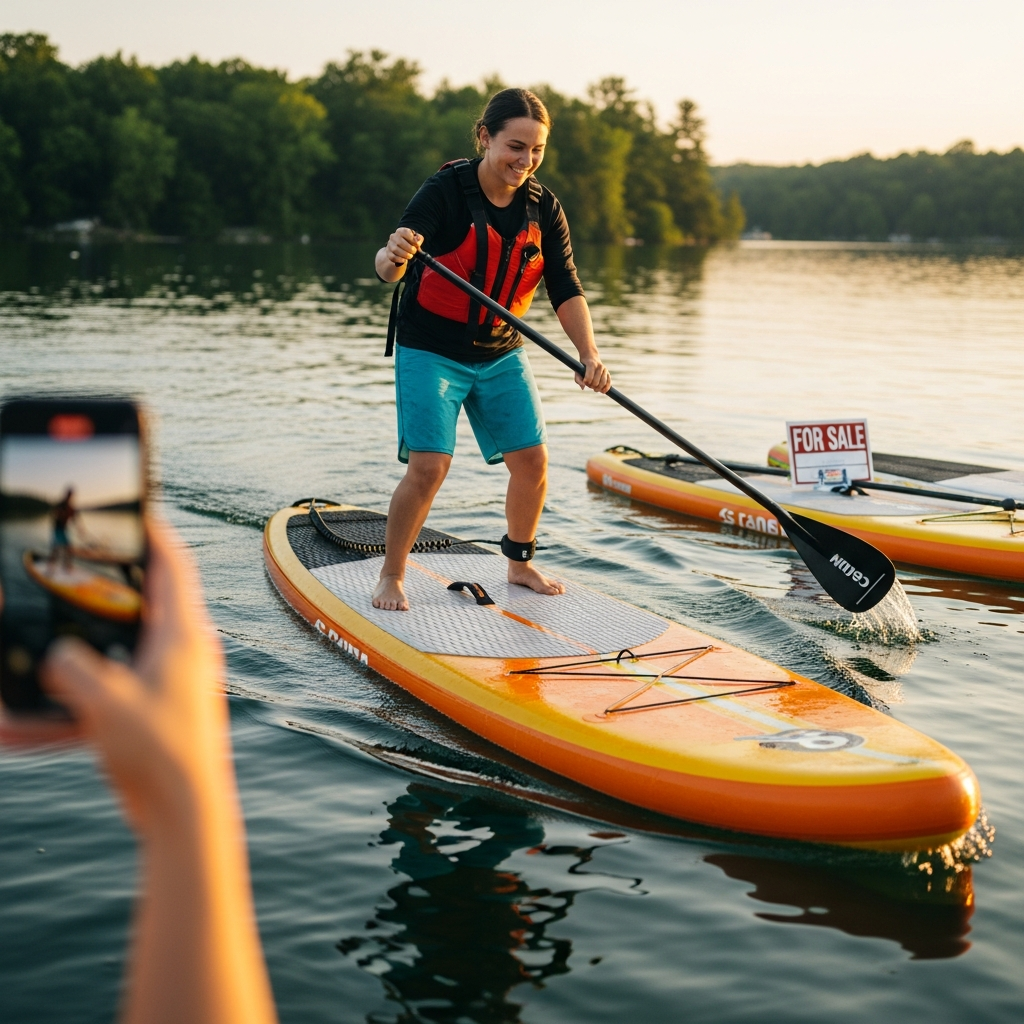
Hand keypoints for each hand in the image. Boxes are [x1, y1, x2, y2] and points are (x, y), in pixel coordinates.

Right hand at [39, 519, 230, 836]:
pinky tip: (29, 720)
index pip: (174, 566)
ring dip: (90, 640)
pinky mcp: (155, 710)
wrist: (184, 816)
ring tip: (55, 629)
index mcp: (184, 636)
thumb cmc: (162, 755)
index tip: (138, 512)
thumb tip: (56, 656)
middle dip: (118, 580)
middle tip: (86, 565)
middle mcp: (184, 652)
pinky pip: (111, 690)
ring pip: (127, 643)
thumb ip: (75, 669)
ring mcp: (172, 681)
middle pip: (152, 597)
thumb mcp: (106, 704)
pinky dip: (77, 697)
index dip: (155, 534)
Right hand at [386, 227, 422, 266]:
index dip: (412, 239)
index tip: (417, 245)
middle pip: (400, 242)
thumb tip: (418, 241)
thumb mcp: (416, 239)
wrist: (400, 251)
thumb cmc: (410, 243)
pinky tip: (404, 260)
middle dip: (409, 248)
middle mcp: (393, 236)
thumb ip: (419, 239)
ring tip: (410, 256)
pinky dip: (400, 259)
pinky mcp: (388, 253)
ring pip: (395, 250)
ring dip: (405, 254)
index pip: (405, 232)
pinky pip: (393, 257)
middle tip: (414, 252)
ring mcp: (390, 245)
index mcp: (401, 231)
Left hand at [574, 354, 611, 392]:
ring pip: (603, 383)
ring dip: (598, 388)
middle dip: (591, 386)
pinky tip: (603, 391)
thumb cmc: (583, 365)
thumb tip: (583, 388)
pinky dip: (606, 388)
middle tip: (589, 385)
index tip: (584, 382)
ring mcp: (605, 369)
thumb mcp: (577, 370)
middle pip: (596, 382)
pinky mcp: (608, 373)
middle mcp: (599, 366)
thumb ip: (578, 379)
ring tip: (594, 388)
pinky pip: (609, 382)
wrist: (590, 356)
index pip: (589, 377)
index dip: (586, 382)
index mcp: (591, 364)